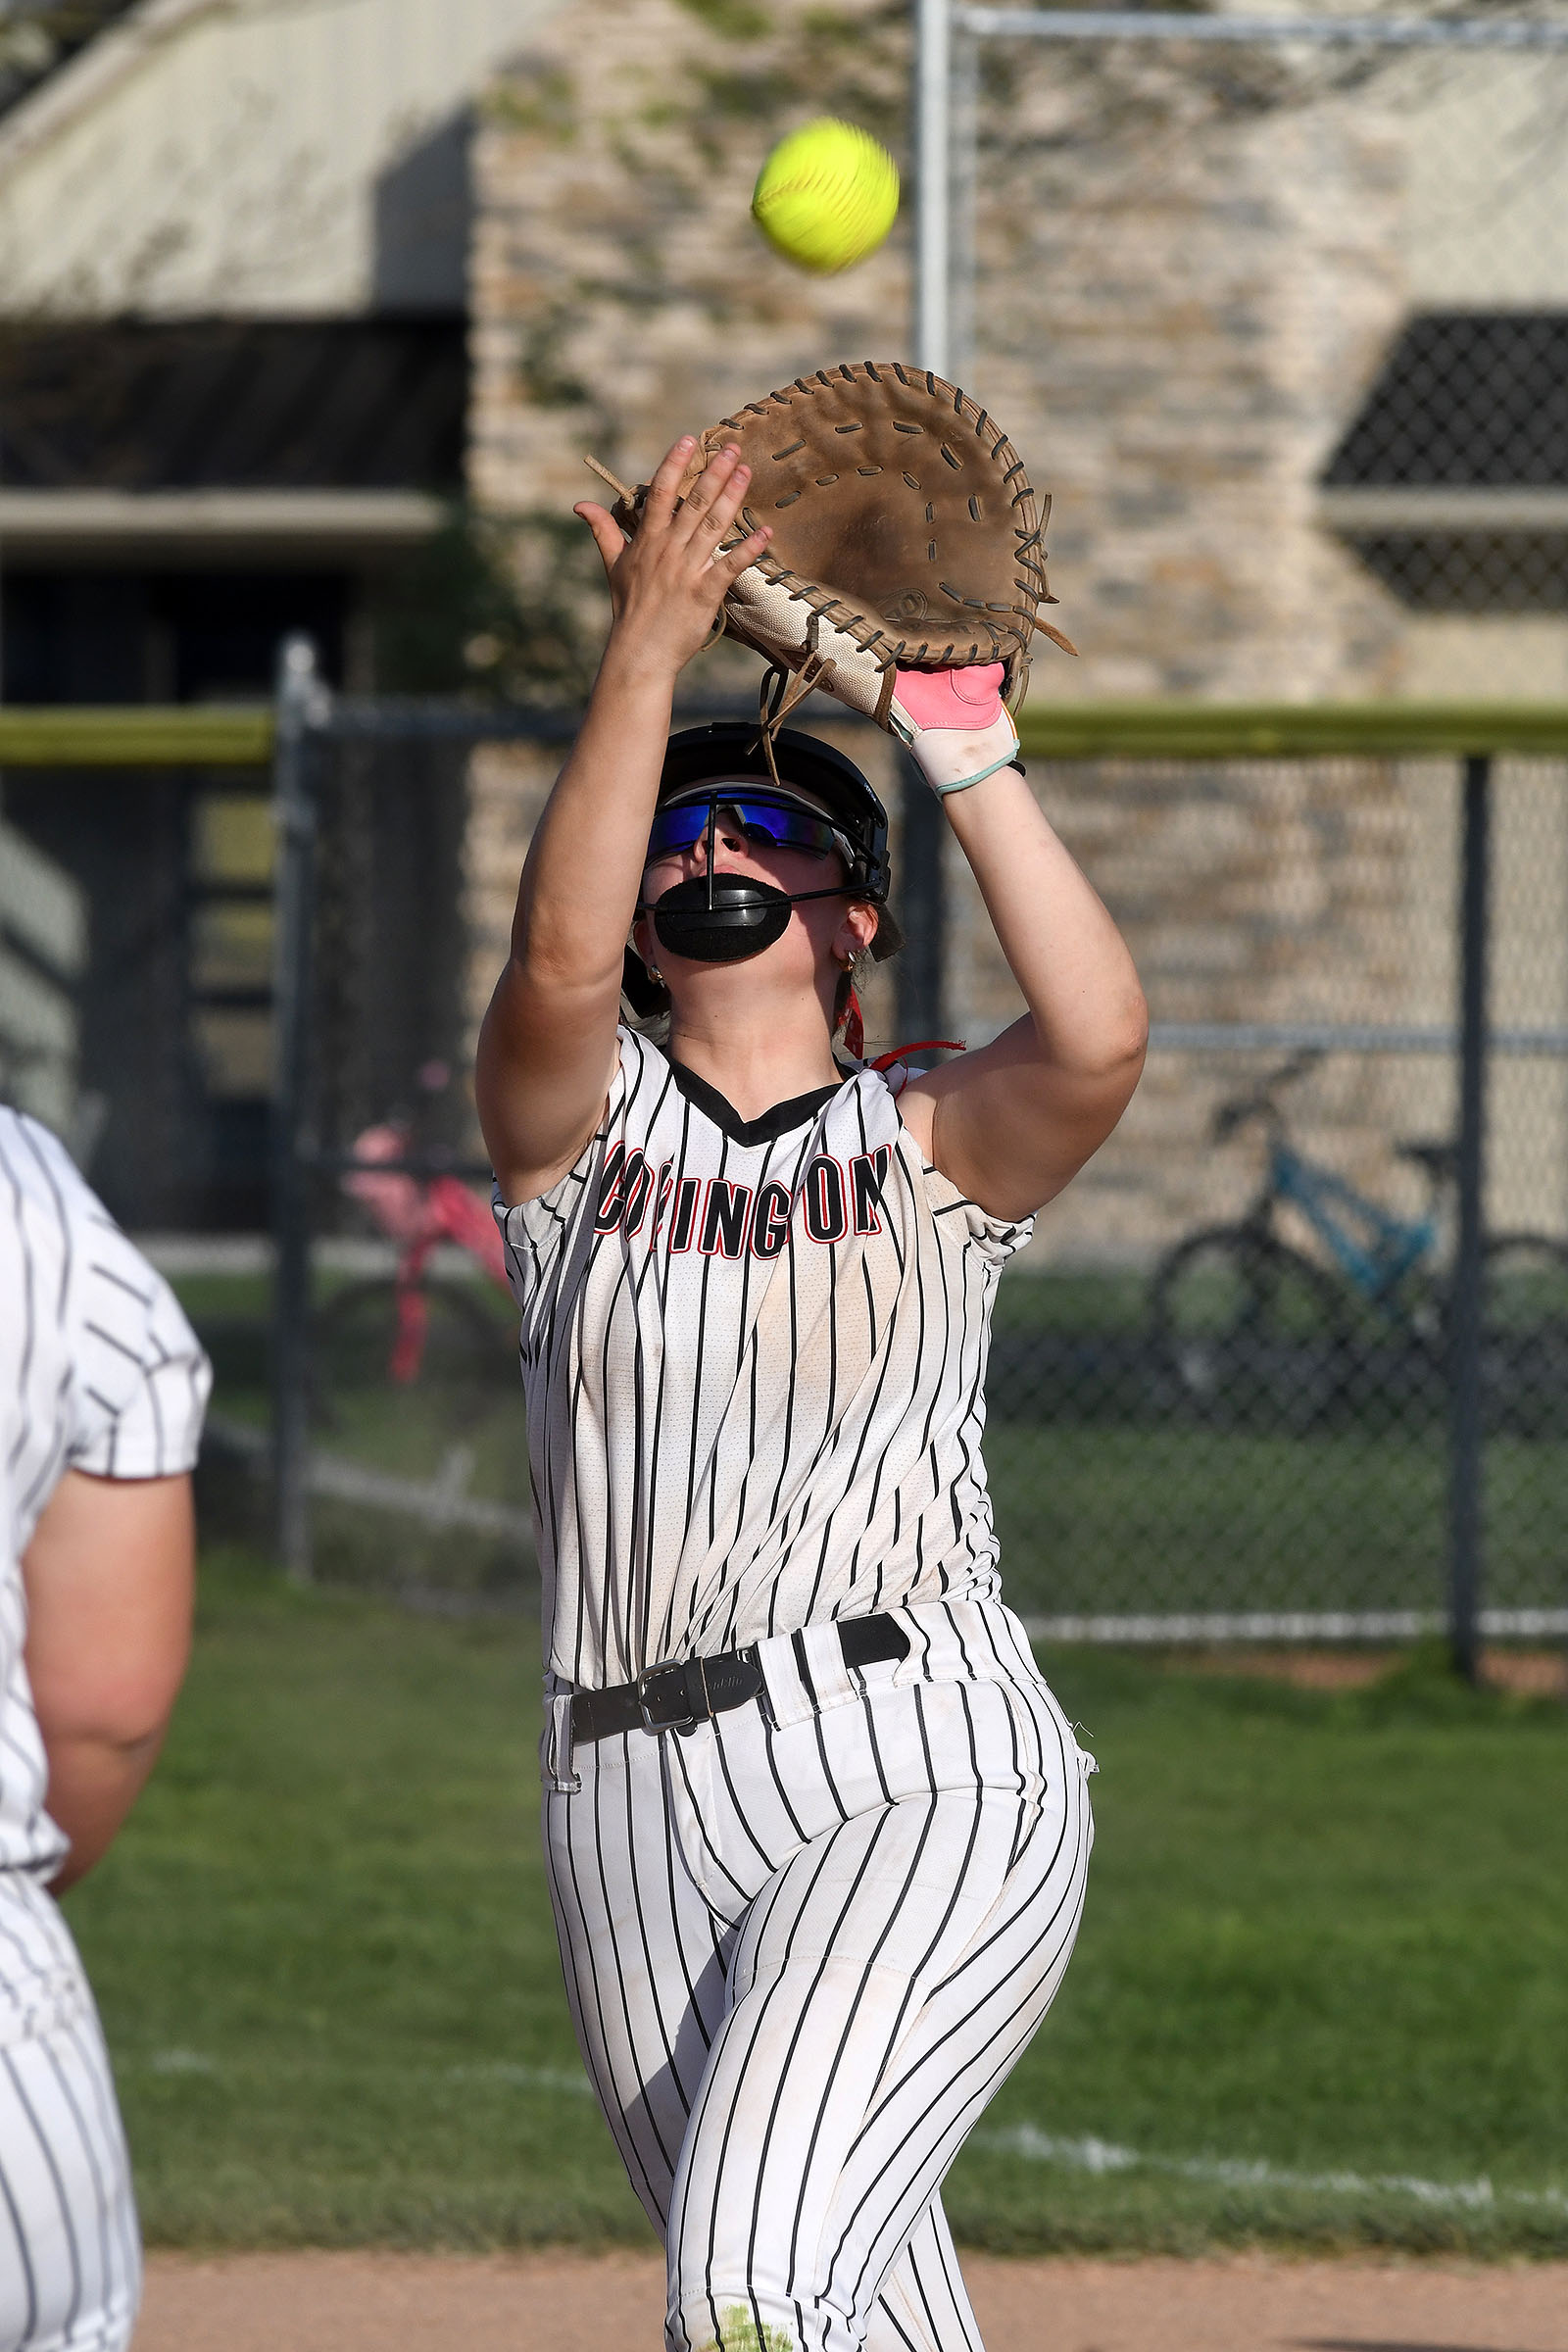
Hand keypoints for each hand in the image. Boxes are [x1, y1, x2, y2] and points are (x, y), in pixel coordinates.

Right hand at [574, 437, 770, 677]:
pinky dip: (748, 550)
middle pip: (693, 503)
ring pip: (712, 527)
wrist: (639, 653)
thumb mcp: (613, 565)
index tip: (688, 440)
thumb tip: (580, 504)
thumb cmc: (629, 608)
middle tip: (732, 448)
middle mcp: (667, 551)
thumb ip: (603, 530)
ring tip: (746, 473)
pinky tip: (765, 533)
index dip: (674, 464)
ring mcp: (686, 572)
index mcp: (647, 541)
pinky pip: (729, 567)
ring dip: (731, 498)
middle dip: (713, 473)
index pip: (660, 493)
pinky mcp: (704, 595)